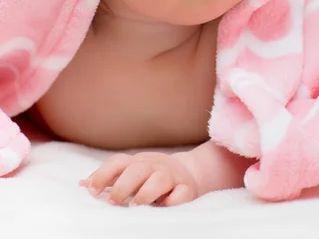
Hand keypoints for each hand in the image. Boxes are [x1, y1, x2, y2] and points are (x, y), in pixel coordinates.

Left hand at [79, 151, 198, 206]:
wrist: (188, 173)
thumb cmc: (151, 175)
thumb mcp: (130, 172)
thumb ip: (109, 178)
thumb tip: (81, 184)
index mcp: (137, 162)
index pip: (118, 162)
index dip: (103, 174)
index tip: (92, 192)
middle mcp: (154, 166)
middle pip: (137, 169)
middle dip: (123, 186)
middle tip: (113, 203)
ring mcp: (171, 176)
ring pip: (159, 179)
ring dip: (146, 193)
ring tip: (134, 207)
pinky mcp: (186, 188)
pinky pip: (181, 193)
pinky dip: (173, 200)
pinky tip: (164, 207)